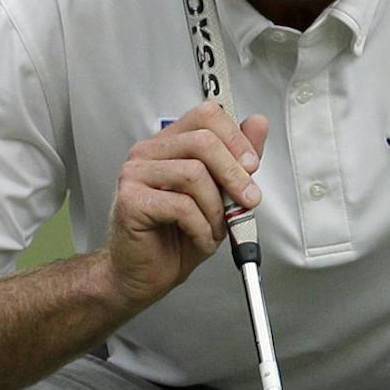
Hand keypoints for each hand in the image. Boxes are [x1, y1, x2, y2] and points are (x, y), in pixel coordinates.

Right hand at [103, 104, 269, 308]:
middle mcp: (149, 153)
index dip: (236, 138)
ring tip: (215, 228)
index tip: (252, 166)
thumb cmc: (175, 238)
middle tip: (247, 200)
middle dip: (234, 174)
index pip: (206, 116)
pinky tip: (200, 238)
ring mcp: (135, 174)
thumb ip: (237, 160)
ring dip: (216, 209)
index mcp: (169, 145)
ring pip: (194, 174)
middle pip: (203, 141)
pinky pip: (181, 206)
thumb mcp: (219, 195)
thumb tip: (257, 124)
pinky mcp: (131, 201)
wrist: (145, 274)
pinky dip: (201, 228)